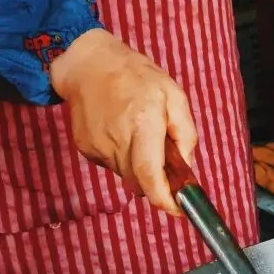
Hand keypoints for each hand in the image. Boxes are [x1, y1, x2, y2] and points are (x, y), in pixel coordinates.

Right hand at [49, 29, 196, 215]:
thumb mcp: (174, 96)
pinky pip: (112, 165)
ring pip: (127, 175)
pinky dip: (123, 157)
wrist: (88, 64)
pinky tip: (121, 131)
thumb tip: (187, 166)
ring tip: (139, 134)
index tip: (177, 209)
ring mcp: (98, 146)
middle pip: (141, 181)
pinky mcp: (86, 148)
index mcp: (143, 125)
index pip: (151, 175)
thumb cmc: (137, 77)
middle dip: (157, 180)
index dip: (164, 199)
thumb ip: (185, 133)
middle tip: (164, 159)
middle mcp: (118, 140)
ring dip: (139, 166)